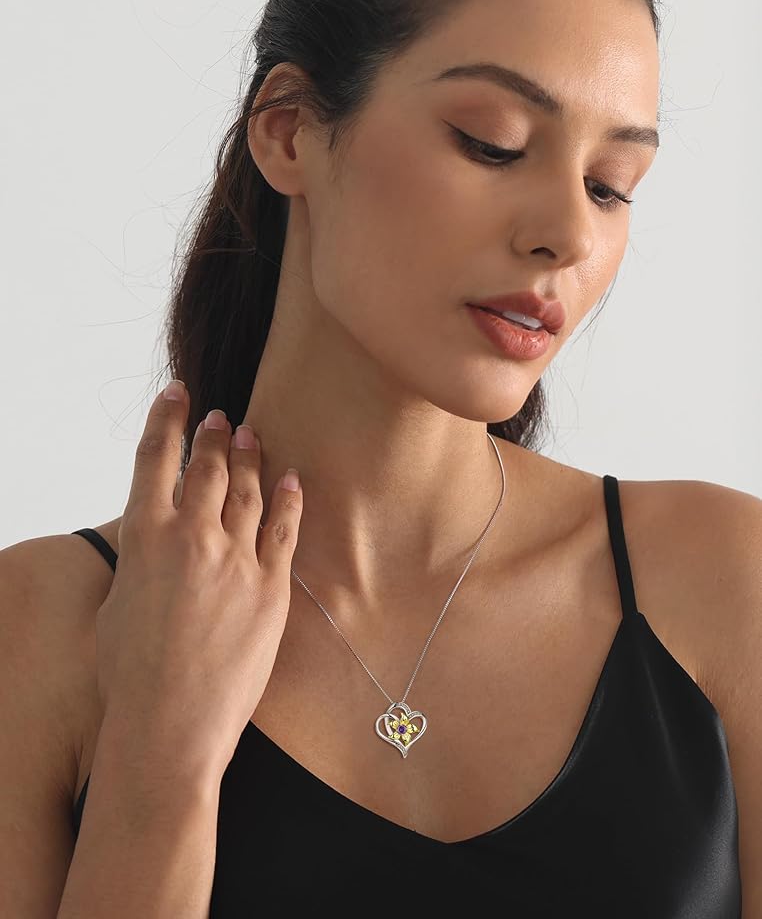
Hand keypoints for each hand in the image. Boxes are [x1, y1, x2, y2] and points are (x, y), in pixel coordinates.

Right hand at [94, 381, 302, 782]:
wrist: (169, 724)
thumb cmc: (130, 675)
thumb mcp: (115, 604)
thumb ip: (137, 560)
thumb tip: (151, 540)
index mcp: (144, 535)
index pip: (155, 458)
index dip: (168, 419)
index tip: (177, 395)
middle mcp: (191, 535)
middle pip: (207, 466)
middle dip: (213, 435)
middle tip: (219, 417)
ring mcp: (235, 558)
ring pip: (248, 490)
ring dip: (250, 458)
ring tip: (251, 435)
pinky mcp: (271, 586)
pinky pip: (284, 529)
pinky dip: (289, 499)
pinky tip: (292, 479)